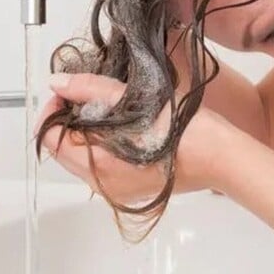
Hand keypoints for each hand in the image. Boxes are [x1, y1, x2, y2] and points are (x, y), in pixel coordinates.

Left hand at [36, 72, 227, 203]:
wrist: (222, 156)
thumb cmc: (183, 133)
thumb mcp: (135, 102)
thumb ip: (91, 90)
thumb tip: (58, 83)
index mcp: (99, 170)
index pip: (51, 140)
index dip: (52, 110)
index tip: (66, 89)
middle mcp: (104, 187)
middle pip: (65, 150)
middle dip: (68, 119)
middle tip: (85, 92)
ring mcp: (120, 190)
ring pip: (84, 156)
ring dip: (86, 129)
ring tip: (106, 104)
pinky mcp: (135, 186)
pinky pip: (104, 163)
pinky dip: (103, 141)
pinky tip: (122, 122)